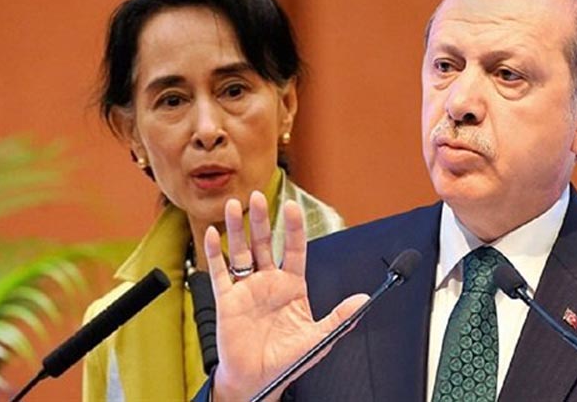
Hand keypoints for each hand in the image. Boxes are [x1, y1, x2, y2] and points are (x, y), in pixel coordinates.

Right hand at [206, 191, 367, 400]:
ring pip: (240, 252)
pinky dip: (214, 253)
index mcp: (292, 286)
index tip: (291, 207)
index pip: (294, 249)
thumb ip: (340, 318)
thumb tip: (364, 301)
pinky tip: (212, 234)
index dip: (293, 228)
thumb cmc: (288, 360)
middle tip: (257, 196)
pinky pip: (219, 273)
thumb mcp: (319, 338)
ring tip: (232, 205)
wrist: (259, 379)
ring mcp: (246, 289)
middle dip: (262, 220)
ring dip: (236, 229)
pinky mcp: (227, 300)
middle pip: (264, 244)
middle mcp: (269, 282)